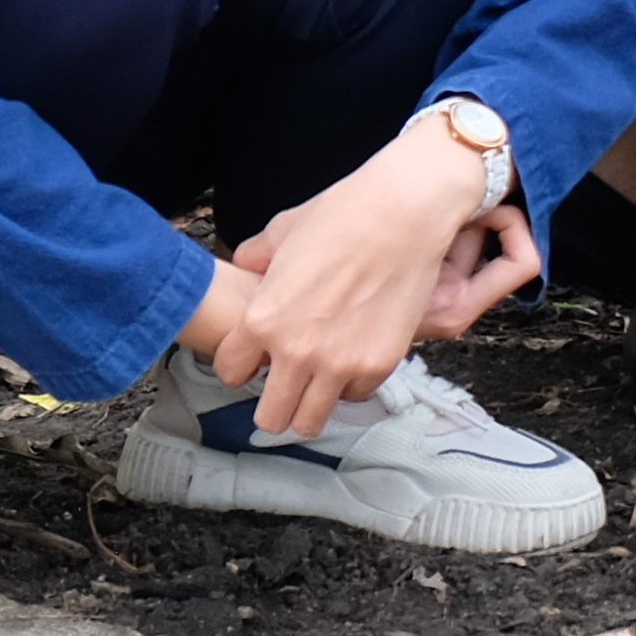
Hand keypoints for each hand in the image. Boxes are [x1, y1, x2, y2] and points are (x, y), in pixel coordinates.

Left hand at [192, 127, 537, 439]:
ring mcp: (339, 363)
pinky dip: (352, 382)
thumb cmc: (345, 214)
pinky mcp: (378, 365)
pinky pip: (355, 394)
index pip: (231, 372)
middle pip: (270, 417)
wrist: (405, 213)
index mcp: (263, 319)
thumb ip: (256, 258)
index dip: (241, 363)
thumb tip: (248, 267)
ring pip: (311, 421)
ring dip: (312, 402)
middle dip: (274, 402)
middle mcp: (296, 351)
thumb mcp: (283, 231)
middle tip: (285, 384)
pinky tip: (354, 354)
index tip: (253, 358)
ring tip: (319, 378)